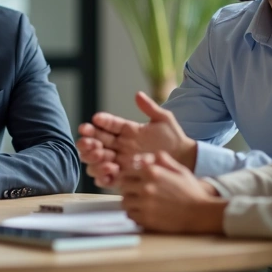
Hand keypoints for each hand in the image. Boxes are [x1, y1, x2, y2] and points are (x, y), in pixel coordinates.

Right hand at [79, 92, 197, 182]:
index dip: (100, 122)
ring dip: (93, 157)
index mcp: (126, 130)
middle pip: (96, 142)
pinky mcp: (123, 175)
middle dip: (88, 141)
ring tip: (101, 156)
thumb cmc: (174, 138)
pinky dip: (102, 175)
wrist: (184, 159)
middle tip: (88, 141)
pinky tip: (108, 171)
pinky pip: (106, 177)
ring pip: (96, 160)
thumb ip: (150, 108)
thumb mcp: (163, 120)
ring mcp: (120, 160)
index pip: (108, 124)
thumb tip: (138, 94)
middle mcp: (119, 144)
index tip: (95, 119)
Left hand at [119, 152, 225, 233]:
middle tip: (136, 193)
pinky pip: (130, 215)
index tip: (133, 181)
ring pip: (125, 201)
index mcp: (152, 172)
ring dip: (130, 202)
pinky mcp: (147, 218)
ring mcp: (145, 203)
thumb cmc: (191, 191)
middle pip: (123, 186)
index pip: (127, 171)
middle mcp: (146, 186)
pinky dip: (134, 214)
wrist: (200, 213)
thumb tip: (150, 155)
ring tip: (139, 203)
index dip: (129, 176)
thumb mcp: (180, 170)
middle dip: (128, 188)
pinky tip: (143, 213)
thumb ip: (163, 160)